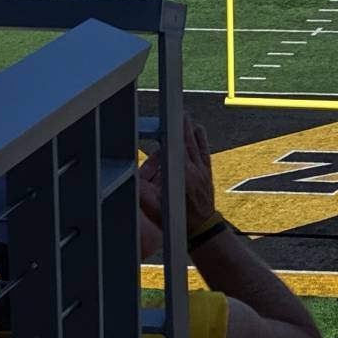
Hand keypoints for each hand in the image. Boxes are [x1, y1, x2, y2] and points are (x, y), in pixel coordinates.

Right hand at [137, 118, 219, 242]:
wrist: (201, 229)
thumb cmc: (175, 219)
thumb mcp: (152, 207)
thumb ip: (141, 190)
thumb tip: (129, 176)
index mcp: (180, 173)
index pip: (175, 144)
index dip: (173, 129)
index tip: (168, 116)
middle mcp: (192, 168)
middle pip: (186, 139)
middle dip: (181, 123)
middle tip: (177, 108)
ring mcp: (202, 169)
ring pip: (196, 143)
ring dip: (190, 128)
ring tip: (185, 114)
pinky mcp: (207, 172)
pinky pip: (204, 151)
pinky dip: (201, 139)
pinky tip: (198, 129)